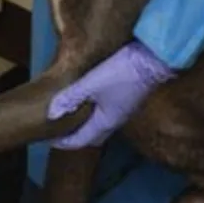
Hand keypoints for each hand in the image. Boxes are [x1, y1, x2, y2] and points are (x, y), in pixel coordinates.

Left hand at [47, 42, 174, 148]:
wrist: (152, 60)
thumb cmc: (121, 73)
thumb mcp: (92, 83)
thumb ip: (72, 97)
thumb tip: (51, 114)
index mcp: (106, 122)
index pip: (82, 140)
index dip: (65, 142)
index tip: (50, 141)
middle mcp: (115, 121)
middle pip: (93, 136)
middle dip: (76, 137)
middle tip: (60, 131)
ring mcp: (123, 111)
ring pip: (100, 125)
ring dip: (85, 125)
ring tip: (71, 116)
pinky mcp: (127, 100)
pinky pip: (106, 114)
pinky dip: (94, 113)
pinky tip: (88, 101)